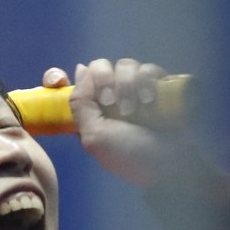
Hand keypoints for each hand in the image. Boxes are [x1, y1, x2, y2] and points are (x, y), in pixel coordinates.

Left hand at [43, 59, 195, 186]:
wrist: (171, 163)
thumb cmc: (130, 156)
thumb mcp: (93, 136)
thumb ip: (80, 104)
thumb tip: (80, 69)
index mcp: (90, 109)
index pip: (67, 84)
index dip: (57, 76)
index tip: (57, 80)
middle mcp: (111, 96)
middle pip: (99, 66)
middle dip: (104, 81)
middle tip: (112, 102)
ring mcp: (135, 90)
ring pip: (125, 65)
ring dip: (127, 84)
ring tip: (136, 108)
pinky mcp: (158, 86)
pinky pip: (149, 69)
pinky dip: (148, 80)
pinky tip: (149, 100)